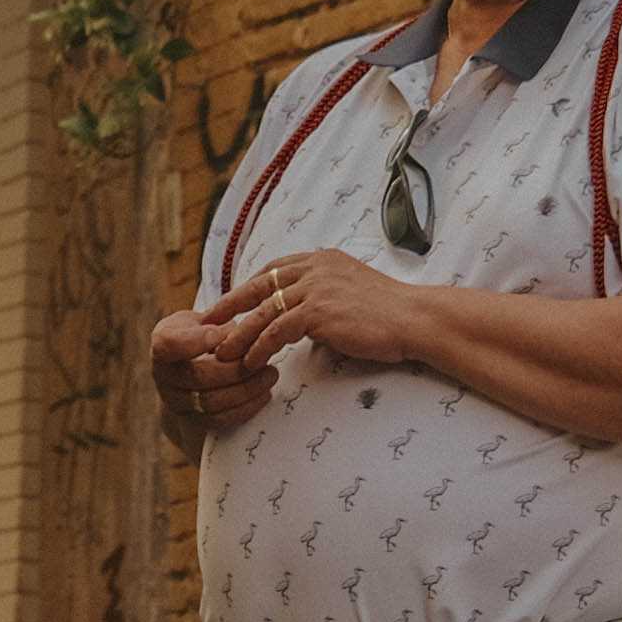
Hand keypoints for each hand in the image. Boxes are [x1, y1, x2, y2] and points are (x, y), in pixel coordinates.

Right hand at [149, 303, 276, 437]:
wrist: (189, 369)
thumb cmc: (200, 335)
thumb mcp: (202, 319)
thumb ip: (217, 319)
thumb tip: (234, 332)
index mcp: (163, 342)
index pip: (168, 344)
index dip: (196, 341)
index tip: (223, 333)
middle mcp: (163, 375)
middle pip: (198, 376)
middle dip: (235, 369)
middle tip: (264, 359)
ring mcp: (175, 401)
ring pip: (211, 402)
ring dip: (246, 389)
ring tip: (269, 375)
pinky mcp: (193, 420)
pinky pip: (220, 420)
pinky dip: (245, 408)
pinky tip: (263, 394)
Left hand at [215, 249, 432, 369]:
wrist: (415, 319)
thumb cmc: (389, 315)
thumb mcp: (351, 294)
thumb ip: (324, 299)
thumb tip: (306, 322)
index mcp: (322, 259)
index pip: (273, 269)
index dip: (248, 287)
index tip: (230, 303)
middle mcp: (315, 268)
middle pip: (259, 285)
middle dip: (230, 305)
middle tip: (206, 322)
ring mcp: (316, 287)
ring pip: (263, 311)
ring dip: (240, 334)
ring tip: (222, 353)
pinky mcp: (318, 311)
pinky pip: (277, 330)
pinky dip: (260, 347)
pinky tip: (250, 362)